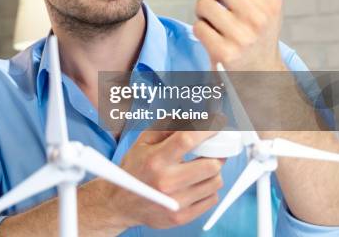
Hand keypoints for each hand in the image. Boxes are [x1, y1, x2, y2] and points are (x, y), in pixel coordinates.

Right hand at [97, 129, 224, 229]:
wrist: (121, 204)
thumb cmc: (133, 170)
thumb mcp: (142, 142)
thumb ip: (166, 127)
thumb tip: (192, 120)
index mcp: (156, 159)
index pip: (188, 140)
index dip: (208, 129)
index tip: (218, 123)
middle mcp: (167, 182)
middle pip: (211, 165)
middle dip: (215, 154)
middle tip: (210, 151)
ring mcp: (176, 202)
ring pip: (216, 182)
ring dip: (213, 172)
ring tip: (200, 168)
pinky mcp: (183, 217)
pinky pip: (212, 199)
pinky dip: (209, 189)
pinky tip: (196, 184)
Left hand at [193, 0, 286, 70]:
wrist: (259, 71)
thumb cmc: (258, 29)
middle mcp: (259, 16)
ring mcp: (242, 36)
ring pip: (203, 4)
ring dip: (203, 9)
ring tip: (214, 17)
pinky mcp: (224, 52)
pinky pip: (198, 26)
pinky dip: (201, 28)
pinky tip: (213, 34)